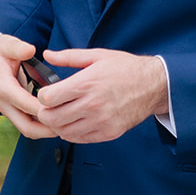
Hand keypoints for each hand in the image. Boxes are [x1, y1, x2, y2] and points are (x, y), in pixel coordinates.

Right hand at [0, 32, 56, 139]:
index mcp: (3, 87)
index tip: (63, 109)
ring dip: (45, 130)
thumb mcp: (6, 44)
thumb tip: (31, 50)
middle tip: (68, 125)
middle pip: (26, 127)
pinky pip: (26, 124)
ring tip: (66, 126)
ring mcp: (6, 109)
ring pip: (27, 129)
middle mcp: (3, 103)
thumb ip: (18, 48)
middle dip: (47, 129)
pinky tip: (56, 120)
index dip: (44, 110)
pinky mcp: (11, 111)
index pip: (26, 105)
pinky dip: (40, 126)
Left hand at [36, 48, 167, 143]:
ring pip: (63, 132)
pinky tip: (74, 122)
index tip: (46, 93)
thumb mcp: (97, 55)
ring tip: (60, 115)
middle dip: (44, 113)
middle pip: (52, 118)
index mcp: (86, 83)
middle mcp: (92, 105)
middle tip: (48, 108)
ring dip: (57, 125)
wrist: (153, 86)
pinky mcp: (108, 133)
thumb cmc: (125, 68)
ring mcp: (101, 121)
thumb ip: (69, 56)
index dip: (42, 96)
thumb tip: (47, 54)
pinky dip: (71, 133)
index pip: (48, 99)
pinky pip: (79, 139)